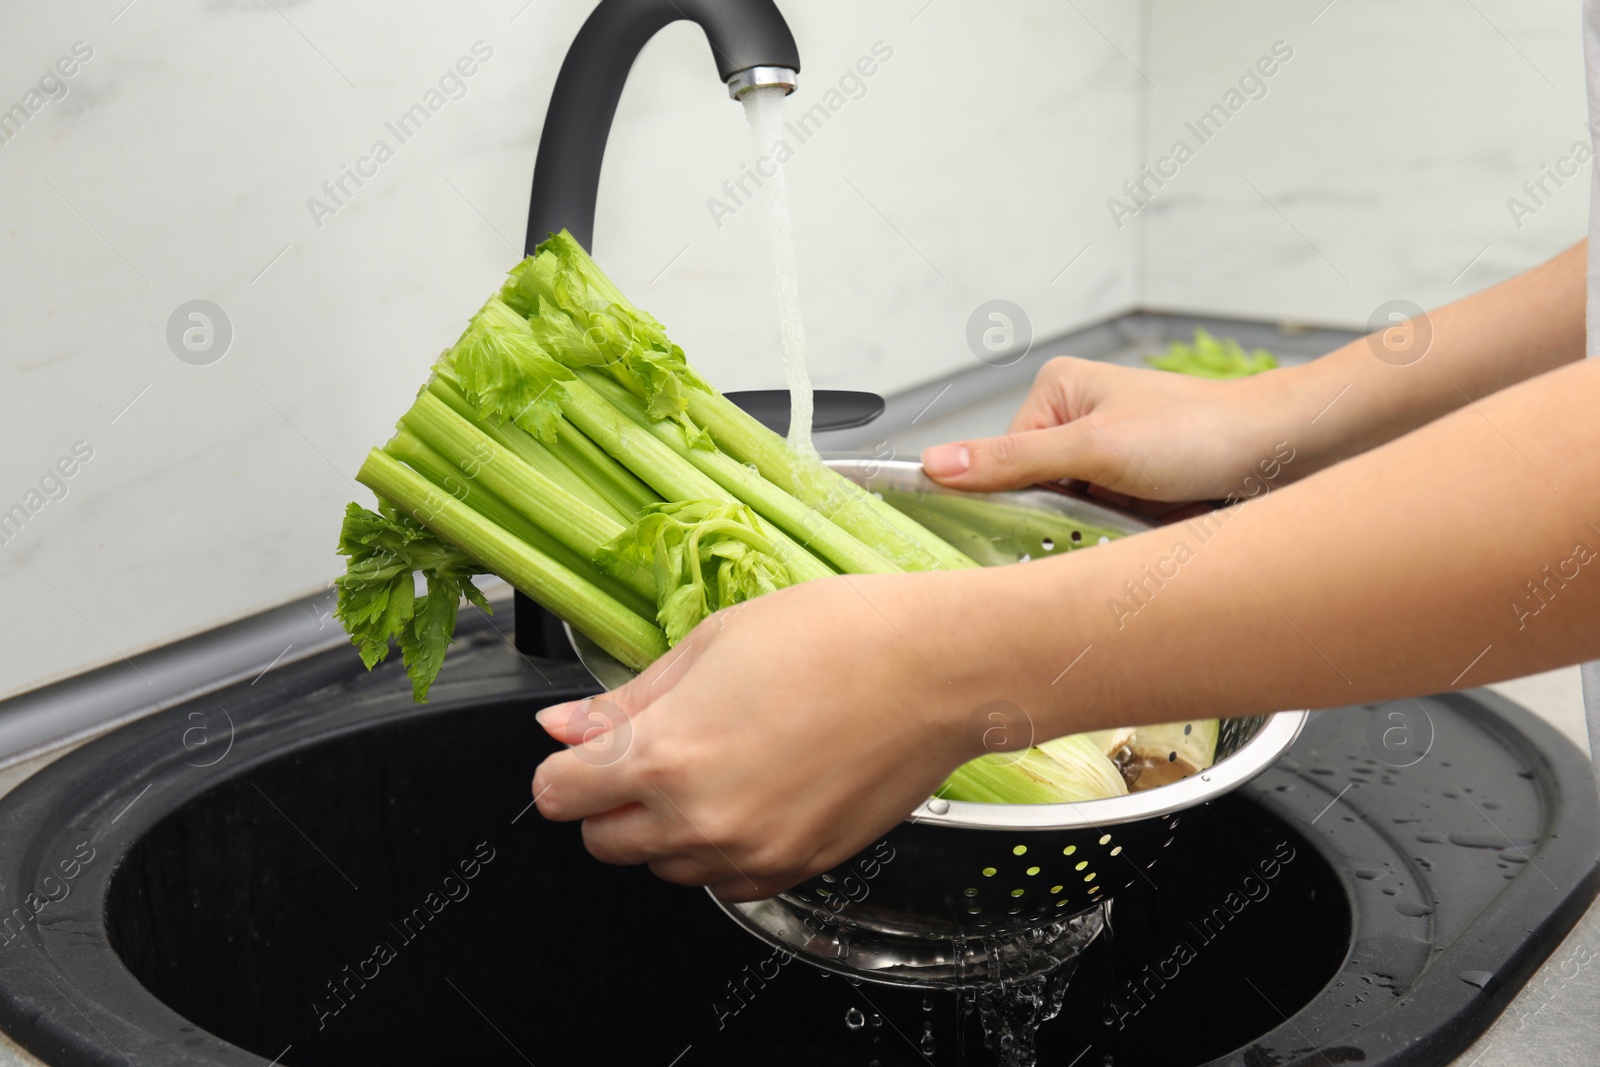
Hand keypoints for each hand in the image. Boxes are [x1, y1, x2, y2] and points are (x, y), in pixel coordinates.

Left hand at [530, 574, 974, 901]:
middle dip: (610, 801)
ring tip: (719, 763)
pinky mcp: (797, 868)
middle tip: (658, 748)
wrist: (937, 669)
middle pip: (603, 843)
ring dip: (667, 829)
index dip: (567, 765)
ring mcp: (751, 853)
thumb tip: (561, 727)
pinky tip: (753, 793)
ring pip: (664, 869)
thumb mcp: (710, 644)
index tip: (588, 747)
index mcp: (664, 755)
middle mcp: (700, 820)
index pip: (557, 794)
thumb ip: (627, 701)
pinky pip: (726, 884)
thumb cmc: (835, 636)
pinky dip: (722, 851)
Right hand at [920, 356, 1302, 501]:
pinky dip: (1120, 535)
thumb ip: (1011, 461)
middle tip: (1110, 515)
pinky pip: (1104, 524)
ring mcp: (1107, 454)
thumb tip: (935, 464)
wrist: (1283, 451)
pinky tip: (1149, 528)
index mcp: (1056, 392)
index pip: (1004, 462)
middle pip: (1036, 492)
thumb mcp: (1094, 449)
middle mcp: (1077, 418)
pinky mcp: (1134, 486)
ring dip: (1098, 529)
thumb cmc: (1199, 432)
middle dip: (1067, 517)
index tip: (1046, 520)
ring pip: (1071, 514)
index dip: (1024, 498)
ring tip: (1142, 517)